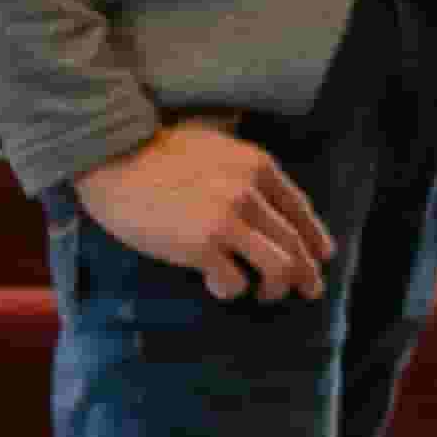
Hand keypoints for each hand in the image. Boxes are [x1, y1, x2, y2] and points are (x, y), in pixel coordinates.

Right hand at [74, 121, 335, 302]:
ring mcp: (228, 220)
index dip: (315, 237)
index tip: (323, 256)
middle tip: (309, 291)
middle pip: (294, 242)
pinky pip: (234, 281)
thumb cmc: (154, 151)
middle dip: (306, 273)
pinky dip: (232, 290)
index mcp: (258, 166)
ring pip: (278, 266)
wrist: (112, 157)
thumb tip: (257, 179)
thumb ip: (239, 162)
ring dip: (277, 287)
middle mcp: (251, 193)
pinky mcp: (201, 245)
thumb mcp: (213, 142)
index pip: (300, 209)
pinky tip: (221, 288)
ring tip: (265, 295)